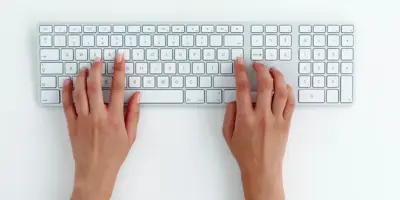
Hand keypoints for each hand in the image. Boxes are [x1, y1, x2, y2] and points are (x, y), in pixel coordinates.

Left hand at [62, 54, 140, 199]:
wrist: (95, 171)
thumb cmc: (114, 155)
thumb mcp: (131, 135)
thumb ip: (134, 113)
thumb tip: (137, 96)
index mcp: (114, 119)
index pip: (118, 89)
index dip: (119, 71)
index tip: (119, 59)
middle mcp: (98, 117)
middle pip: (96, 87)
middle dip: (97, 69)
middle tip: (98, 60)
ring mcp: (83, 120)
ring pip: (80, 93)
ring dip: (82, 77)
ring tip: (85, 68)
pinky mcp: (72, 124)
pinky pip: (67, 104)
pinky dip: (67, 91)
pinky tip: (68, 82)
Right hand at [222, 57, 294, 199]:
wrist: (262, 170)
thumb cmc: (245, 154)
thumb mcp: (228, 135)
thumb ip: (229, 115)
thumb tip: (235, 100)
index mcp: (245, 118)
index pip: (243, 88)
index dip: (241, 71)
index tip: (240, 62)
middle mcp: (262, 116)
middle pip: (265, 85)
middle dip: (261, 69)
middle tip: (258, 64)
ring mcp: (276, 120)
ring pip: (281, 91)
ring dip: (277, 76)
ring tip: (273, 70)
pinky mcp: (286, 124)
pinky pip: (291, 103)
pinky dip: (289, 91)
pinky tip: (284, 86)